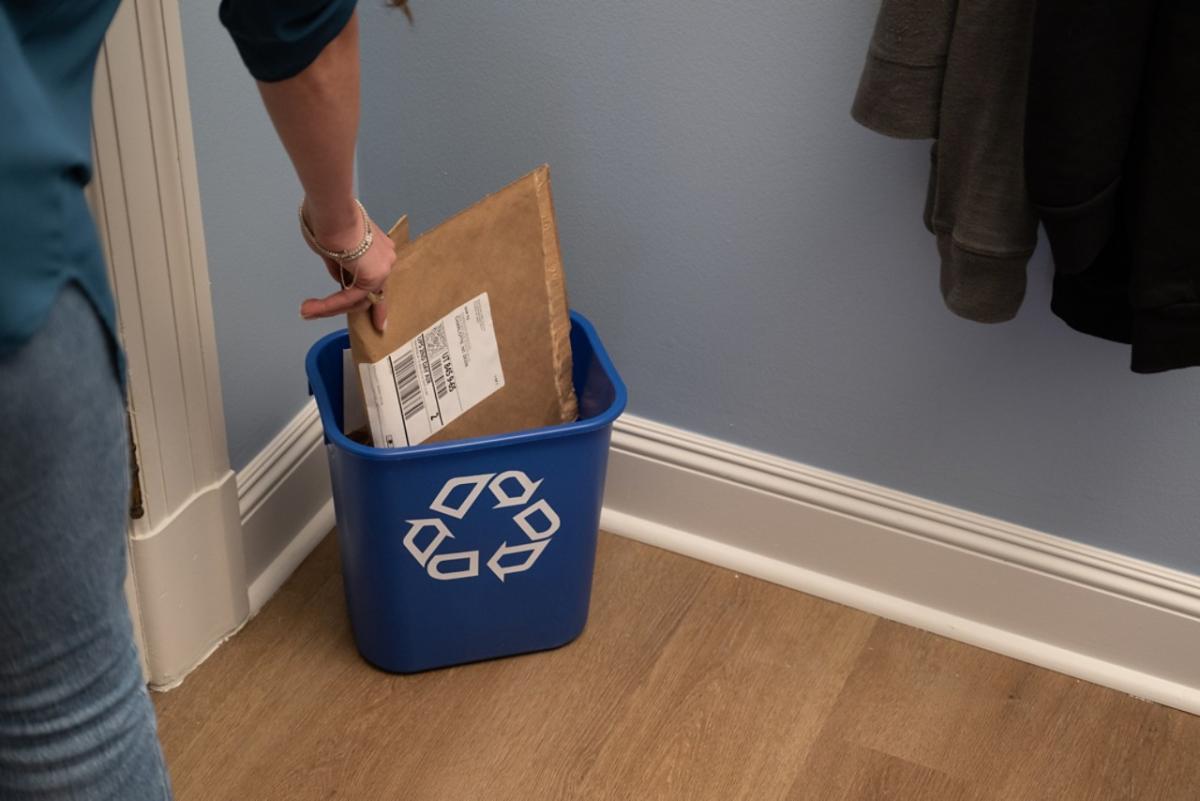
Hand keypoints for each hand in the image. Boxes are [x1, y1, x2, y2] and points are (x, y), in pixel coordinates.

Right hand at [299, 200, 395, 332]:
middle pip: (368, 292)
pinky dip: (328, 305)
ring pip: (357, 298)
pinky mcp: (372, 278)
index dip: (377, 303)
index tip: (380, 322)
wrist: (333, 210)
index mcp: (379, 247)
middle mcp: (386, 259)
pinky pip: (348, 297)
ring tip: (306, 310)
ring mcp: (383, 269)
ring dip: (329, 307)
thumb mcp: (334, 245)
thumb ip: (341, 263)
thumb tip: (340, 277)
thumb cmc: (329, 218)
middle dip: (343, 307)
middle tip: (317, 312)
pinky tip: (310, 309)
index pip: (377, 279)